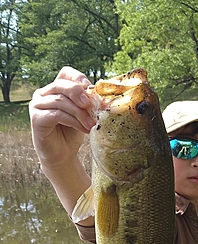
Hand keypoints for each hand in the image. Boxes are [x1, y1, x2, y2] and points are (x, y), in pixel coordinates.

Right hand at [29, 67, 94, 220]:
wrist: (62, 155)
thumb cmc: (72, 133)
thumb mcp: (83, 114)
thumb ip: (87, 104)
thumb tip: (102, 98)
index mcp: (55, 89)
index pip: (65, 74)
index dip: (77, 78)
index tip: (90, 86)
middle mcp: (43, 94)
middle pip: (61, 85)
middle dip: (78, 94)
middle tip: (90, 105)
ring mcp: (37, 105)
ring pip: (60, 101)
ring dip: (79, 113)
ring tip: (91, 124)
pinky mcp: (36, 118)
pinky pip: (56, 114)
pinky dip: (72, 121)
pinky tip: (83, 129)